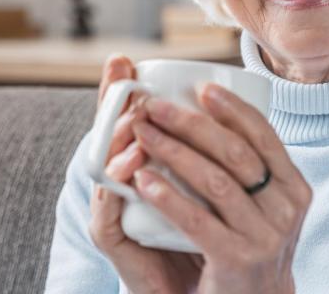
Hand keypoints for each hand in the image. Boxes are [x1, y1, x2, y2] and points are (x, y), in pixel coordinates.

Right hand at [88, 55, 204, 292]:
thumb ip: (212, 152)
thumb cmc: (206, 236)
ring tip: (136, 116)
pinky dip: (122, 184)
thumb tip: (225, 99)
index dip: (115, 90)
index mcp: (135, 168)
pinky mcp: (110, 240)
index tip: (121, 59)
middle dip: (114, 101)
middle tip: (125, 74)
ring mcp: (109, 211)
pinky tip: (136, 165)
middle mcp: (116, 186)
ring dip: (118, 136)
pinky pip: (108, 209)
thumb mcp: (210, 188)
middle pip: (105, 135)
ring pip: (103, 165)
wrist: (196, 293)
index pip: (118, 122)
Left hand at [130, 83, 311, 293]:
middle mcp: (285, 210)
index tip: (201, 88)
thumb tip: (213, 105)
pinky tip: (143, 180)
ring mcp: (264, 237)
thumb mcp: (261, 203)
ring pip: (215, 182)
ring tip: (142, 134)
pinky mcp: (237, 260)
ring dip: (173, 152)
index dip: (232, 108)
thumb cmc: (246, 243)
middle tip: (154, 107)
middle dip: (191, 123)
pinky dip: (168, 196)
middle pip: (235, 152)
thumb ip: (247, 166)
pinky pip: (198, 220)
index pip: (263, 136)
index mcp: (293, 187)